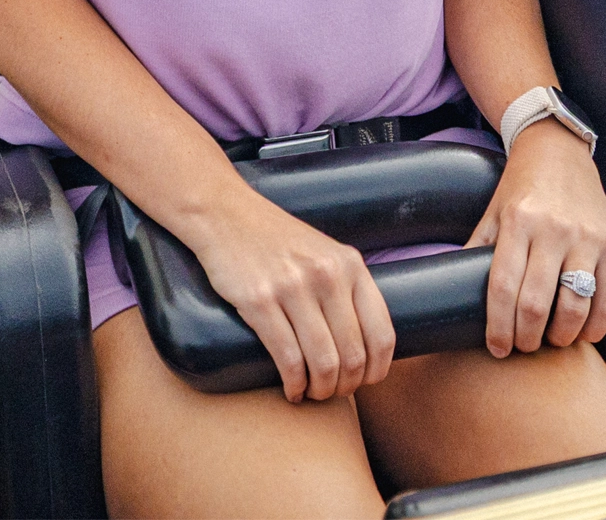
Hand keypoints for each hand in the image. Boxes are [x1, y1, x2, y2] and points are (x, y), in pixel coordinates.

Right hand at [192, 185, 394, 402]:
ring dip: (320, 391)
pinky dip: (293, 384)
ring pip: (323, 363)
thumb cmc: (274, 238)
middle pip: (353, 356)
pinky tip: (291, 389)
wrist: (223, 212)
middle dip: (345, 386)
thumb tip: (367, 347)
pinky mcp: (258, 299)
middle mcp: (326, 274)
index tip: (363, 382)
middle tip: (331, 392)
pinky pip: (288, 359)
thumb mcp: (323, 252)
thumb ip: (347, 288)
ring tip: (311, 393)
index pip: (382, 335)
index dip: (376, 371)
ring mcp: (292, 286)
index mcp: (349, 264)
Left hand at [468, 118, 605, 355]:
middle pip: (537, 302)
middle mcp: (552, 231)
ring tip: (550, 341)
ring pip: (575, 305)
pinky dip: (596, 326)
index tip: (496, 347)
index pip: (502, 286)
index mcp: (517, 222)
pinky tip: (583, 335)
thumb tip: (456, 286)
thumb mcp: (492, 211)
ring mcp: (586, 238)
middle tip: (522, 348)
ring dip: (561, 335)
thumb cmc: (520, 187)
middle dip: (527, 336)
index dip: (498, 324)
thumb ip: (478, 247)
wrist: (558, 152)